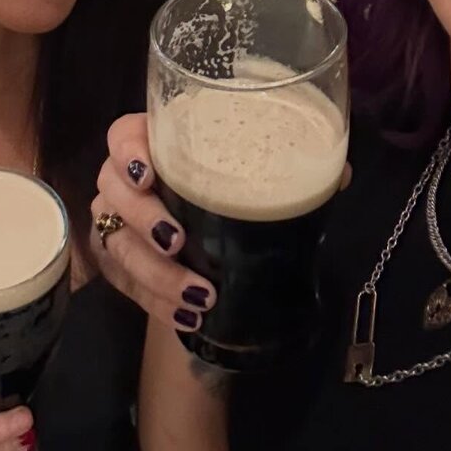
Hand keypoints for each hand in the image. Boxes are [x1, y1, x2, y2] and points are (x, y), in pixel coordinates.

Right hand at [92, 114, 351, 331]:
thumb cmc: (234, 188)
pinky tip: (188, 317)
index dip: (127, 151)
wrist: (214, 236)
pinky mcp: (119, 264)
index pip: (123, 134)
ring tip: (198, 295)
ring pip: (117, 243)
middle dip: (142, 218)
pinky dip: (157, 303)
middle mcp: (127, 180)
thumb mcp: (261, 173)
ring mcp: (118, 223)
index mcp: (159, 143)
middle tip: (177, 240)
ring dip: (155, 272)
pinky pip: (127, 284)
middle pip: (111, 189)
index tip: (150, 174)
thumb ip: (294, 164)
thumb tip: (339, 174)